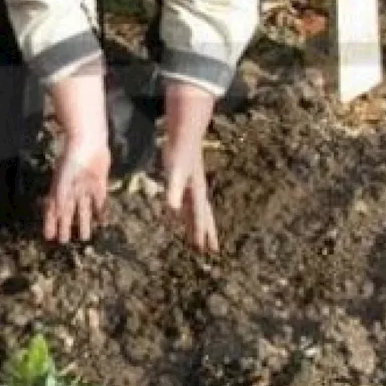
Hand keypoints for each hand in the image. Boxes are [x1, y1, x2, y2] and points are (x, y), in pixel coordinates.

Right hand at [44, 142, 110, 242]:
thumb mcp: (63, 179)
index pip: (52, 210)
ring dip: (84, 223)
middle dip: (65, 227)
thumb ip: (61, 197)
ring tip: (85, 238)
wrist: (89, 142)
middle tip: (63, 241)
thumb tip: (59, 215)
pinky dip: (101, 212)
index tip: (48, 237)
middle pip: (67, 213)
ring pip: (84, 210)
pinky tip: (102, 222)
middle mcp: (71, 191)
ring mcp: (85, 188)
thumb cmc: (72, 158)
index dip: (50, 223)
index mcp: (59, 190)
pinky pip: (100, 202)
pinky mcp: (99, 184)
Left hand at [163, 138, 218, 252]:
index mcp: (196, 191)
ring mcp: (193, 186)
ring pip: (198, 210)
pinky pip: (189, 202)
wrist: (184, 134)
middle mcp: (197, 191)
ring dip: (199, 225)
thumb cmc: (178, 152)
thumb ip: (173, 192)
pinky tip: (182, 217)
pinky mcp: (186, 182)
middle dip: (207, 233)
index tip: (203, 248)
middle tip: (212, 250)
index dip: (200, 232)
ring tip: (200, 239)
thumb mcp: (174, 173)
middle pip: (204, 216)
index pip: (199, 216)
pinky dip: (188, 213)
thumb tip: (174, 210)